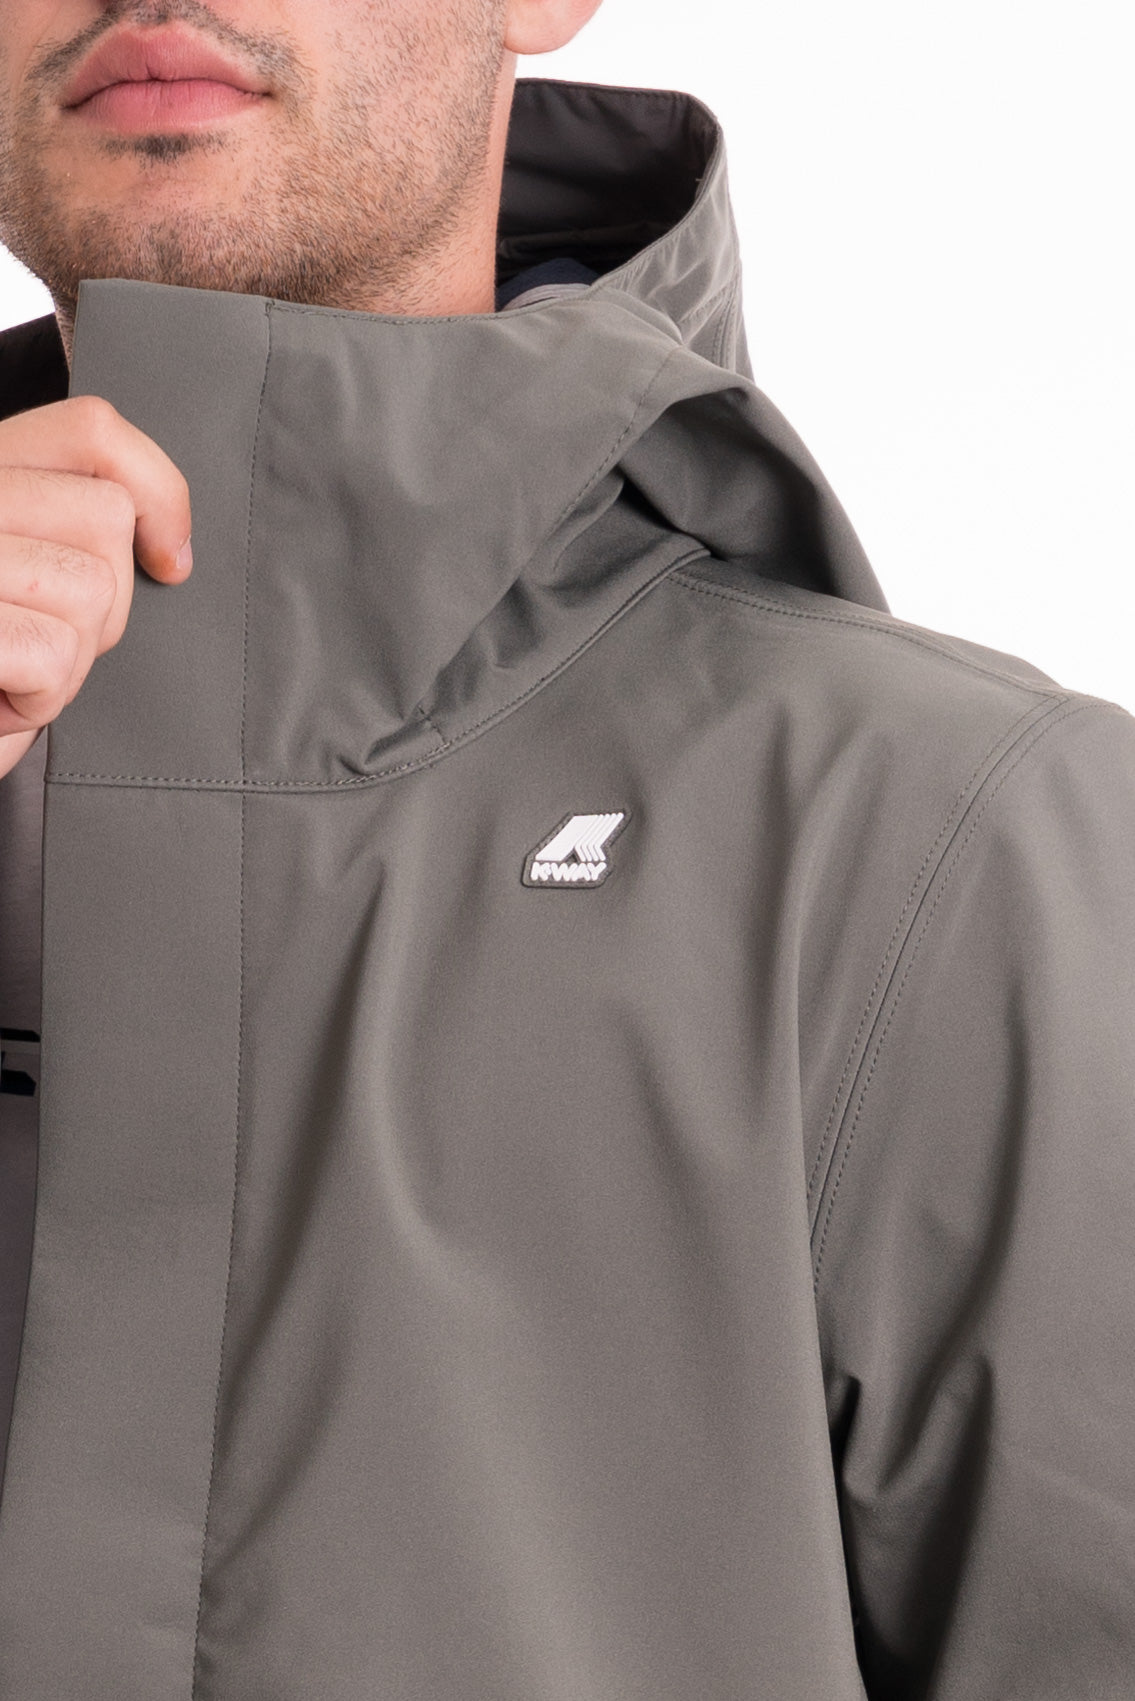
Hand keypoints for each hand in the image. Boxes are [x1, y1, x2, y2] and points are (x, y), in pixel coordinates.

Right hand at [0, 395, 191, 779]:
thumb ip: (64, 527)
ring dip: (69, 660)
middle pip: (106, 518)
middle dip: (104, 605)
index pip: (90, 431)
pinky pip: (51, 652)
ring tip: (11, 670)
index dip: (157, 492)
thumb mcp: (22, 577)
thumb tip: (165, 544)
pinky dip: (38, 698)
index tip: (167, 556)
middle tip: (40, 641)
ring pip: (91, 586)